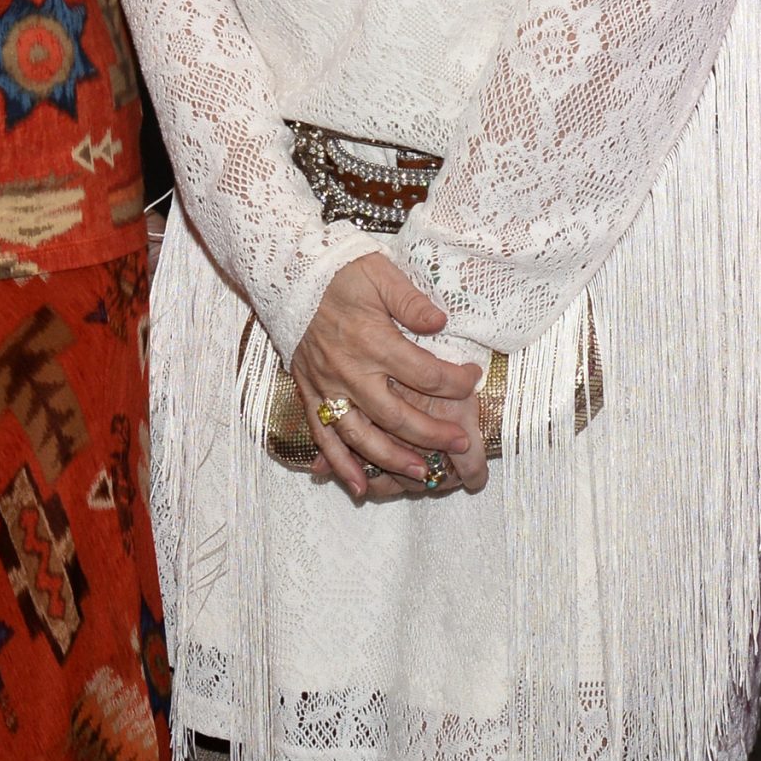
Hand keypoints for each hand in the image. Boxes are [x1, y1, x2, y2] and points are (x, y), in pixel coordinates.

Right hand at [289, 253, 482, 498]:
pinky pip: (324, 437)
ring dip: (392, 459)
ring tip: (422, 474)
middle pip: (397, 415)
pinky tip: (359, 487)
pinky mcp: (309, 393)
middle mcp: (350, 371)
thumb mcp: (380, 274)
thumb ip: (411, 301)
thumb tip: (441, 323)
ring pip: (362, 436)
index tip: (472, 379)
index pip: (423, 373)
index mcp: (372, 340)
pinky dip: (340, 465)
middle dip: (432, 434)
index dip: (454, 381)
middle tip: (461, 444)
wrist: (288, 274)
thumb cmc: (339, 273)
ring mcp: (327, 387)